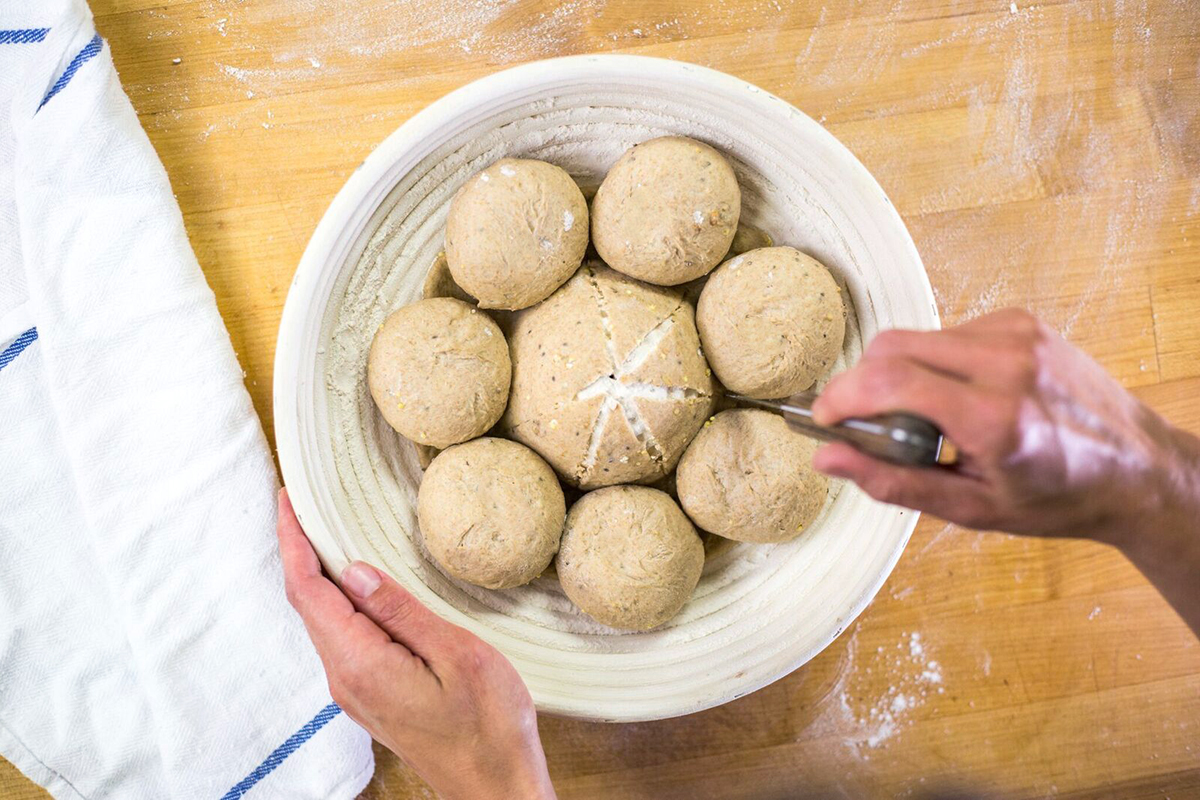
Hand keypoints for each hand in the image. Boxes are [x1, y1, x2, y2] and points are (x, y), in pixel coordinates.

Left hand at [276, 489, 555, 799]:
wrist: (494, 787)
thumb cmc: (489, 725)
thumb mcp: (458, 655)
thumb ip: (401, 612)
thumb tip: (354, 571)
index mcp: (361, 664)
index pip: (308, 592)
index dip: (293, 541)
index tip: (286, 500)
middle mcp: (345, 679)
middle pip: (307, 604)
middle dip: (299, 550)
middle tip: (302, 503)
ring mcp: (353, 691)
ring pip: (322, 621)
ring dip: (317, 575)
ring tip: (324, 531)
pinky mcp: (369, 696)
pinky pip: (340, 638)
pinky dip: (337, 602)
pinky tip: (354, 583)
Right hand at [811, 308, 1192, 542]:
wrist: (1137, 470)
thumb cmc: (1059, 497)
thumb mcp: (971, 508)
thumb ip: (891, 482)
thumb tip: (828, 459)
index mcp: (995, 418)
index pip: (891, 381)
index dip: (842, 396)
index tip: (824, 418)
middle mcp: (1008, 364)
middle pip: (893, 348)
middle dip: (861, 383)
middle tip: (864, 422)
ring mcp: (1018, 335)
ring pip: (917, 337)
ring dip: (899, 373)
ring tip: (924, 417)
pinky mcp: (1023, 322)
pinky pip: (949, 331)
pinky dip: (934, 361)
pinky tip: (956, 395)